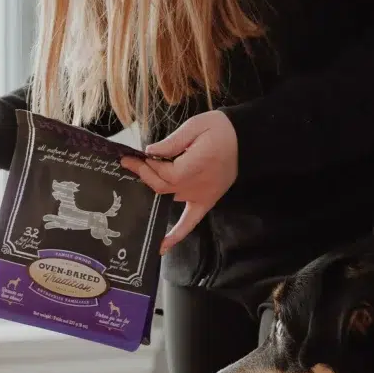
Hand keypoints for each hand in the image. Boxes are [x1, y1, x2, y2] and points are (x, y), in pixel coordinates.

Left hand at [120, 110, 238, 252]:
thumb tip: (150, 152)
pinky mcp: (206, 202)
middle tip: (128, 164)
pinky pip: (190, 222)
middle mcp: (195, 186)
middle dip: (143, 175)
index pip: (162, 173)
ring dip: (152, 194)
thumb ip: (172, 142)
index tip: (132, 158)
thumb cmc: (220, 130)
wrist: (245, 140)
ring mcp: (201, 197)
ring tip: (135, 187)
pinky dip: (177, 235)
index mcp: (194, 167)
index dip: (146, 166)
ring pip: (168, 199)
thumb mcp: (195, 126)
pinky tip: (162, 246)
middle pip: (161, 186)